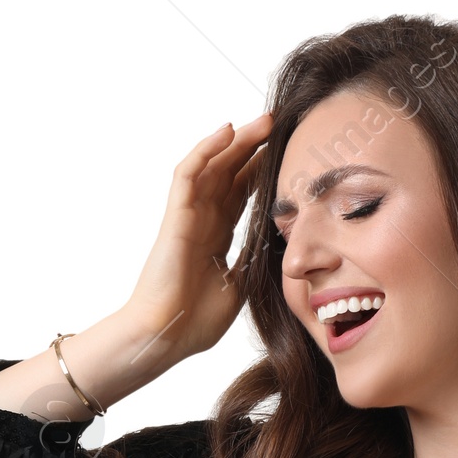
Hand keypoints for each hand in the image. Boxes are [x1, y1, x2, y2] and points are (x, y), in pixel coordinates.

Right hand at [120, 113, 273, 363]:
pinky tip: (228, 131)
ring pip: (212, 165)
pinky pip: (188, 173)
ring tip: (264, 121)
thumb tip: (280, 245)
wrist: (167, 336)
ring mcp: (188, 215)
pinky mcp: (175, 216)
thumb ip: (254, 261)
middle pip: (229, 172)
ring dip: (236, 141)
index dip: (262, 171)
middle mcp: (203, 220)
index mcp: (217, 237)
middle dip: (254, 147)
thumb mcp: (240, 287)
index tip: (289, 155)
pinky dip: (206, 149)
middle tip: (281, 126)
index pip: (241, 193)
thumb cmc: (196, 321)